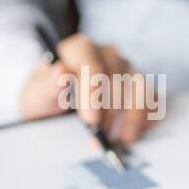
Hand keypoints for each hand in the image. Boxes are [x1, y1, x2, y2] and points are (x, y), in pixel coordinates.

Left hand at [20, 33, 153, 143]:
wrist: (54, 112)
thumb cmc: (46, 100)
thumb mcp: (37, 96)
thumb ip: (47, 85)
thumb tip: (60, 71)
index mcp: (79, 48)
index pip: (91, 62)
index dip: (93, 90)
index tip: (90, 119)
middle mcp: (106, 54)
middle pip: (117, 76)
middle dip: (110, 111)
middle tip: (100, 137)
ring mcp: (126, 69)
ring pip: (138, 86)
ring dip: (131, 116)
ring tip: (118, 140)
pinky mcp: (138, 87)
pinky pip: (151, 99)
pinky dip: (145, 118)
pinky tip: (131, 135)